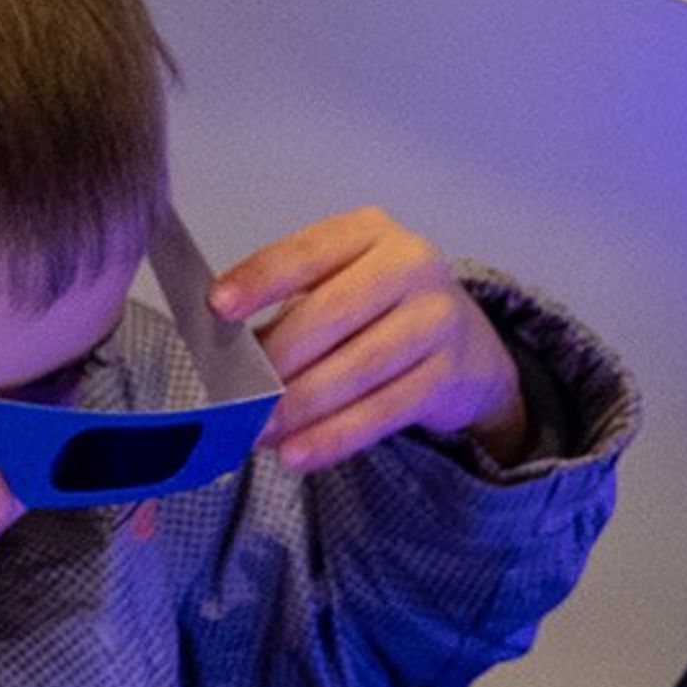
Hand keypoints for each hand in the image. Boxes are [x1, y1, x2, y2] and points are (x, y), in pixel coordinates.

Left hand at [211, 209, 529, 472]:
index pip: (307, 252)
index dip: (261, 278)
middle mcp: (410, 263)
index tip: (218, 306)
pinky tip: (300, 453)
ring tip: (261, 432)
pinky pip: (383, 410)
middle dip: (279, 361)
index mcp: (369, 232)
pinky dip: (336, 436)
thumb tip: (232, 363)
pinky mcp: (449, 373)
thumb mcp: (338, 292)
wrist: (467, 347)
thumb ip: (289, 315)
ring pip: (358, 367)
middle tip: (239, 399)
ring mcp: (436, 317)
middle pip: (332, 314)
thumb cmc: (381, 315)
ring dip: (303, 406)